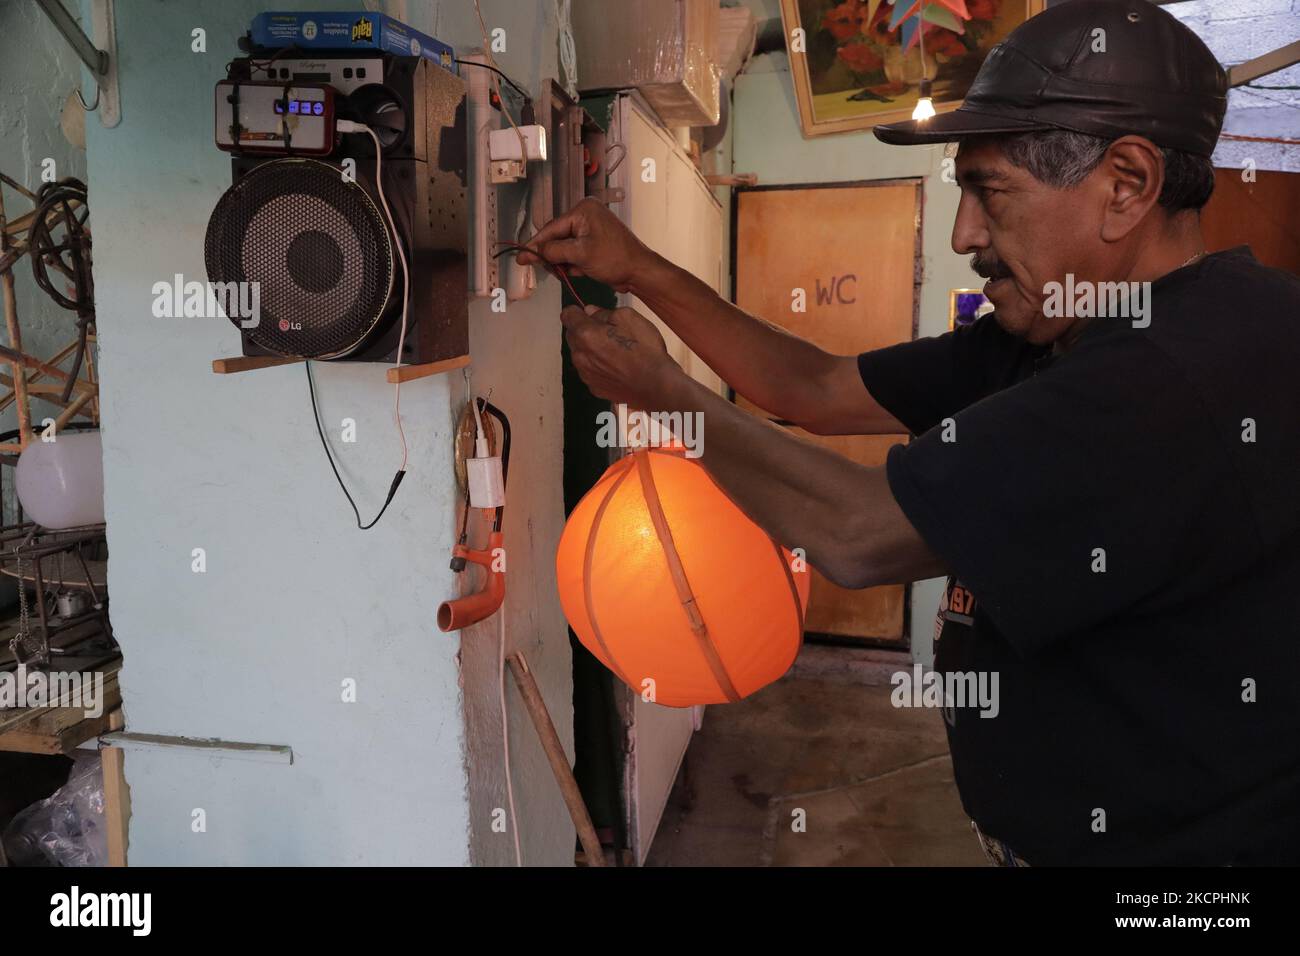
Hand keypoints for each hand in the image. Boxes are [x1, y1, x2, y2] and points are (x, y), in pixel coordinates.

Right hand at [518, 198, 653, 291]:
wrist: (640, 272)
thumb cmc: (613, 259)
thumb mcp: (580, 254)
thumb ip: (554, 251)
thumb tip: (531, 252)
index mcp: (583, 210)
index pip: (552, 228)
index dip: (535, 245)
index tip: (520, 257)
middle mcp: (586, 215)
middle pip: (557, 237)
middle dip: (552, 256)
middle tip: (548, 270)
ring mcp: (591, 229)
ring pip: (565, 247)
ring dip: (563, 262)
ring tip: (566, 273)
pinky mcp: (595, 243)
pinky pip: (575, 252)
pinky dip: (573, 264)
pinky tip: (577, 272)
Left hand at [561, 304, 680, 408]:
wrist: (656, 385)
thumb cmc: (645, 350)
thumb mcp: (629, 317)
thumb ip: (604, 312)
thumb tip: (591, 312)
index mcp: (586, 334)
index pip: (567, 315)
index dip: (577, 311)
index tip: (586, 313)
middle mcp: (580, 356)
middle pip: (572, 335)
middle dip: (584, 330)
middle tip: (608, 331)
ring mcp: (586, 374)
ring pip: (580, 354)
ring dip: (591, 349)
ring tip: (614, 351)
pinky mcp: (594, 387)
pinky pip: (590, 371)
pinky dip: (598, 366)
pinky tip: (616, 366)